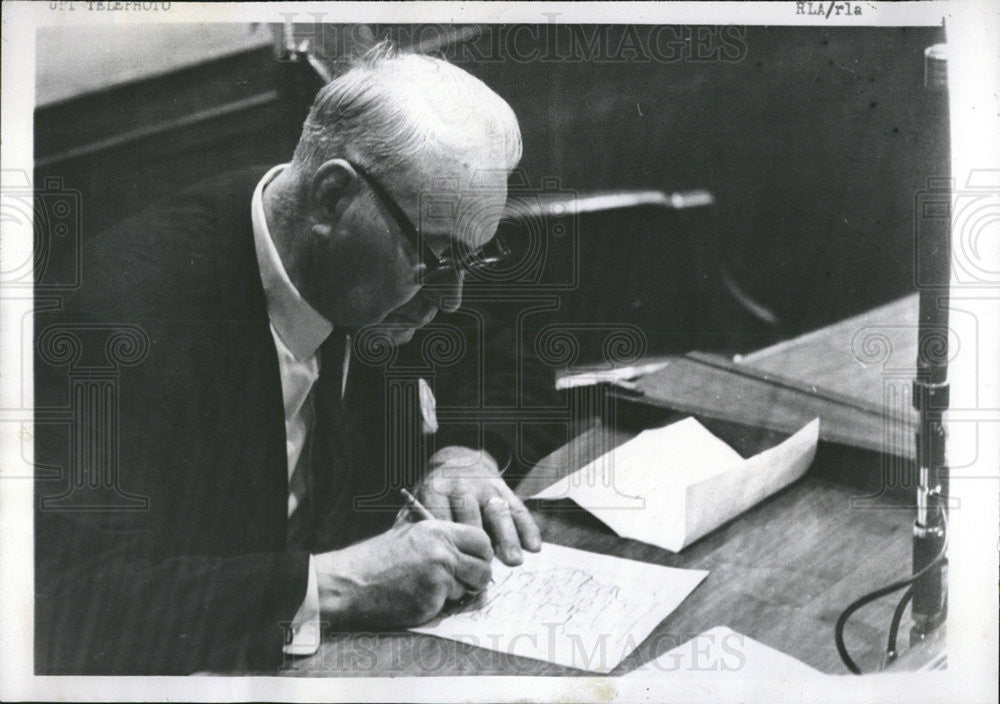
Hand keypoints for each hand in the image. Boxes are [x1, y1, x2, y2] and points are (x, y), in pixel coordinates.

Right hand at [313, 519, 492, 628]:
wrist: (350, 583)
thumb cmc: (377, 558)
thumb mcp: (408, 532)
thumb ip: (440, 536)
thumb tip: (471, 545)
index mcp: (437, 530)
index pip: (481, 540)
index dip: (482, 553)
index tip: (475, 560)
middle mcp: (442, 552)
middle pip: (484, 569)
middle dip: (478, 578)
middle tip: (465, 580)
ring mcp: (438, 578)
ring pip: (467, 589)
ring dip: (455, 592)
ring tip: (427, 585)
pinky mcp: (431, 601)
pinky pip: (449, 605)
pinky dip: (438, 604)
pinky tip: (416, 596)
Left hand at [410, 446, 541, 565]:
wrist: (457, 460)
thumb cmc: (435, 494)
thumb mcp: (418, 501)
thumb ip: (414, 524)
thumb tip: (414, 559)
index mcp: (435, 489)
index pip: (441, 516)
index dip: (448, 542)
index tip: (453, 566)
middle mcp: (462, 486)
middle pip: (471, 513)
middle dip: (478, 540)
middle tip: (485, 566)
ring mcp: (486, 486)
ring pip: (498, 510)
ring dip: (508, 537)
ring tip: (514, 561)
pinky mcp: (505, 489)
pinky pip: (518, 508)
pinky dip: (528, 528)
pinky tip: (534, 546)